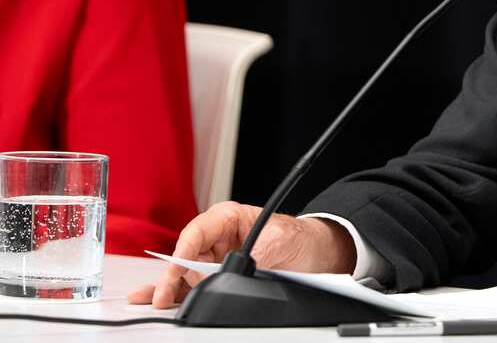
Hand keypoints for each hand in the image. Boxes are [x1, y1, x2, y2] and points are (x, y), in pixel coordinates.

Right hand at [126, 202, 356, 308]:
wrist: (316, 254)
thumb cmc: (299, 237)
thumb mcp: (280, 241)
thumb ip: (253, 254)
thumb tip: (233, 270)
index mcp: (228, 218)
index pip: (196, 234)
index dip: (184, 253)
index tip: (177, 271)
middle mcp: (217, 237)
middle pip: (186, 256)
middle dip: (174, 276)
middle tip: (164, 296)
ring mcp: (216, 258)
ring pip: (186, 273)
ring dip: (171, 287)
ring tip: (155, 301)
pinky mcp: (220, 277)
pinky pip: (195, 286)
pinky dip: (180, 294)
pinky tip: (162, 301)